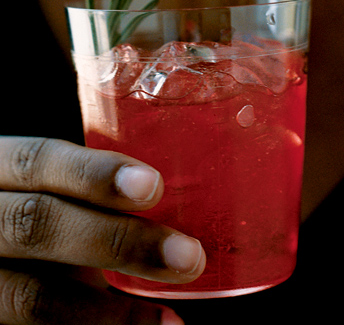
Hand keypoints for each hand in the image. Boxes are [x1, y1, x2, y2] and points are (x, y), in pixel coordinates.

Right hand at [0, 137, 205, 324]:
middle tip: (187, 257)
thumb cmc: (33, 214)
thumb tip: (177, 204)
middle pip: (36, 224)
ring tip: (168, 321)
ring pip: (29, 296)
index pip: (37, 161)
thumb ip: (88, 194)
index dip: (94, 173)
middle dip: (118, 241)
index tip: (153, 185)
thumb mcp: (44, 190)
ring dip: (109, 312)